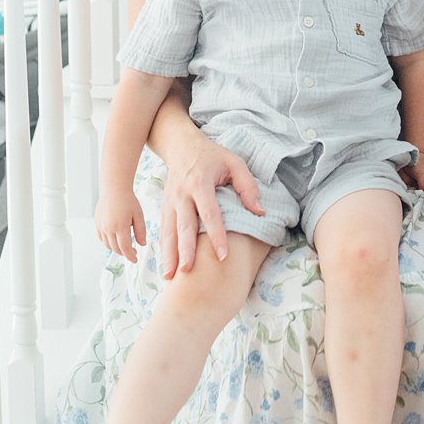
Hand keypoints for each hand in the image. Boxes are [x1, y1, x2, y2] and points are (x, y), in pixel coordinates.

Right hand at [95, 188, 147, 262]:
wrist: (114, 188)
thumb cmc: (128, 200)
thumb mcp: (138, 215)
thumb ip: (141, 231)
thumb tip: (142, 244)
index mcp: (120, 227)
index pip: (125, 248)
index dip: (130, 256)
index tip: (135, 260)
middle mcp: (108, 228)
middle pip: (116, 248)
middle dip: (125, 253)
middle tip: (133, 252)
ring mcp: (101, 226)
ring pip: (108, 245)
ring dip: (116, 248)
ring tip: (125, 244)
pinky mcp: (97, 223)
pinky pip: (102, 238)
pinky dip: (108, 241)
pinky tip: (115, 238)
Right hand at [158, 137, 264, 277]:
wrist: (181, 146)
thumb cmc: (212, 156)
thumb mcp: (234, 162)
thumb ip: (247, 186)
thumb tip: (259, 212)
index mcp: (200, 183)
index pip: (209, 213)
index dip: (217, 235)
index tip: (222, 256)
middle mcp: (182, 195)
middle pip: (184, 226)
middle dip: (185, 250)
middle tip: (189, 272)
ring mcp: (170, 202)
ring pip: (169, 232)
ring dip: (169, 255)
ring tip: (171, 277)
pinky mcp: (164, 207)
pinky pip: (164, 231)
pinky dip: (164, 249)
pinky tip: (167, 267)